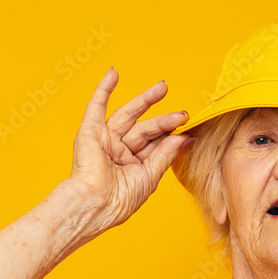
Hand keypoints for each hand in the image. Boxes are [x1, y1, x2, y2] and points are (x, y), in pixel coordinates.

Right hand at [68, 67, 191, 233]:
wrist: (96, 205)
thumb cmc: (119, 201)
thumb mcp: (149, 177)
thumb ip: (165, 154)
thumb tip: (184, 137)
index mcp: (132, 165)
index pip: (155, 144)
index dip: (170, 135)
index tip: (187, 128)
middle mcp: (118, 151)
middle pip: (144, 128)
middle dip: (163, 119)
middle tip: (182, 113)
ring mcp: (104, 140)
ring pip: (128, 115)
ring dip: (145, 100)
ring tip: (163, 87)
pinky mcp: (89, 132)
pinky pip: (96, 106)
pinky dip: (104, 89)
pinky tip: (113, 73)